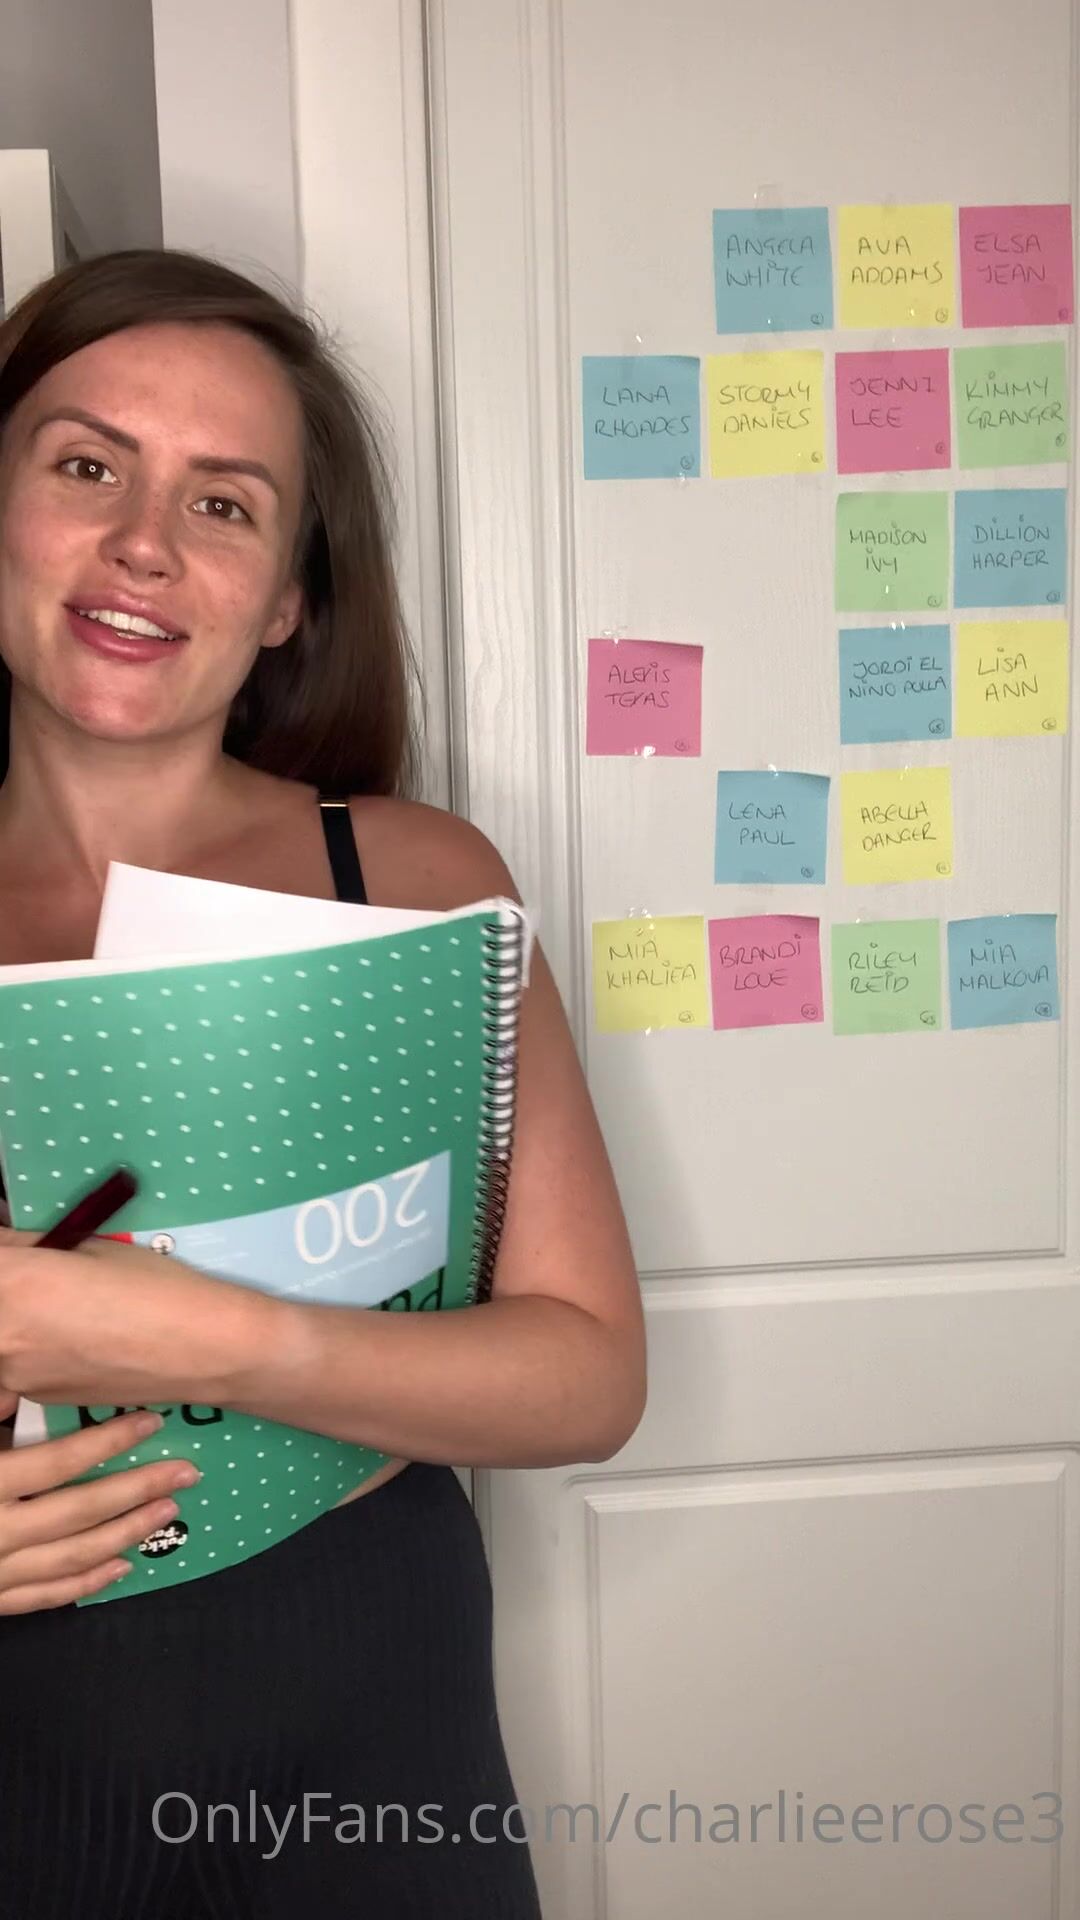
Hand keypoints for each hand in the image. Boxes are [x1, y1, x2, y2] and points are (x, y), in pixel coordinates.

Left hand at [0, 1225, 272, 1408]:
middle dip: (14, 1289)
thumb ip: (29, 1245)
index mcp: (12, 1283)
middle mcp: (1, 1335)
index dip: (8, 1255)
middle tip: (45, 1282)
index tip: (20, 1253)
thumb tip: (3, 1244)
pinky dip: (32, 1350)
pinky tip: (74, 1341)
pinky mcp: (37, 1400)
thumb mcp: (88, 1248)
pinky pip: (18, 1367)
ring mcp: (15, 1376)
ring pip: (5, 1340)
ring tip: (60, 1312)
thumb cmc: (151, 1286)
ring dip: (19, 1323)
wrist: (197, 1350)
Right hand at [0, 1408, 200, 1613]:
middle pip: (80, 1510)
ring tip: (168, 1511)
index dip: (108, 1442)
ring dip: (125, 1533)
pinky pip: (46, 1595)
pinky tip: (123, 1566)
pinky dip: (88, 1582)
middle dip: (138, 1490)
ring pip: (72, 1556)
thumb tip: (22, 1390)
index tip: (152, 1423)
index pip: (58, 1462)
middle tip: (186, 1474)